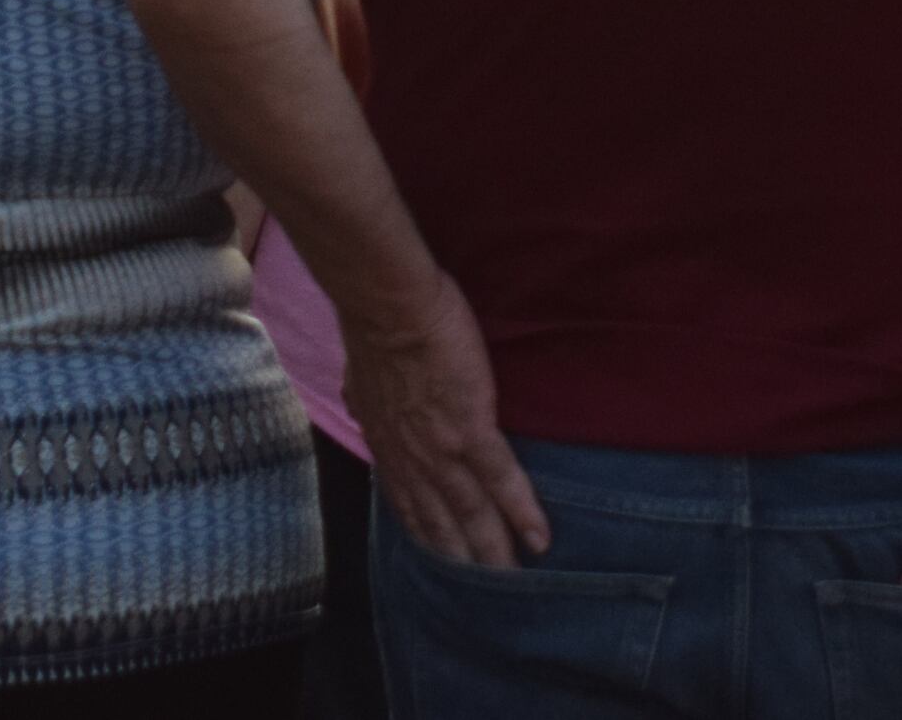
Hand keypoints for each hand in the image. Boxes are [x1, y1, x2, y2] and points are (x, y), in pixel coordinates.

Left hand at [341, 269, 547, 568]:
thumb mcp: (362, 382)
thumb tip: (362, 409)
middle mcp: (414, 462)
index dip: (428, 540)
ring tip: (513, 582)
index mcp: (390, 449)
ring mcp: (444, 451)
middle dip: (463, 563)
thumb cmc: (377, 331)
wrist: (388, 306)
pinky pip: (502, 481)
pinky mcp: (473, 431)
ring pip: (473, 514)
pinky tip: (539, 538)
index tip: (444, 566)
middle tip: (484, 596)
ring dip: (494, 552)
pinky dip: (521, 513)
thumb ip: (369, 407)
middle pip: (443, 525)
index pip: (410, 507)